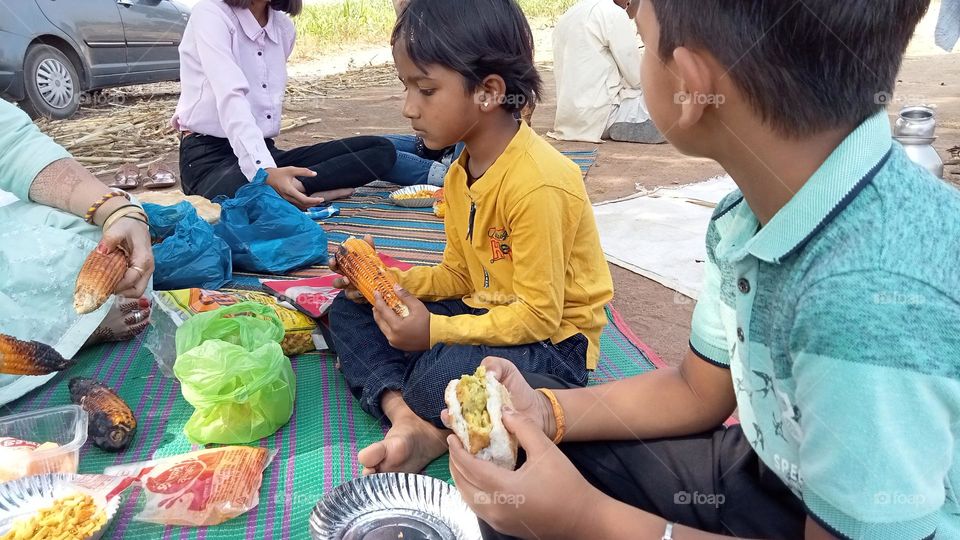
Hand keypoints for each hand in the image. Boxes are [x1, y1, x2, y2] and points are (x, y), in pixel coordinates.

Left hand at [101, 215, 153, 297]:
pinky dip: (122, 288)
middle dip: (121, 293)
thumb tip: (101, 251)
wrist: (135, 224)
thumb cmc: (127, 227)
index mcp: (144, 259)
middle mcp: (147, 269)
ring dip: (121, 292)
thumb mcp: (117, 229)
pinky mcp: (141, 274)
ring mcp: (145, 272)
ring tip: (107, 285)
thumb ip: (109, 239)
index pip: (131, 280)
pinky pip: (133, 286)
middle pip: (137, 291)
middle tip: (105, 288)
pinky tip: (111, 282)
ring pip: (136, 291)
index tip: (101, 285)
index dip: (117, 286)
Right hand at [265, 166, 324, 209]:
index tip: (321, 199)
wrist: (266, 178)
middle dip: (313, 203)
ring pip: (300, 206)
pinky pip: (296, 205)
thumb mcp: (291, 170)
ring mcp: (286, 200)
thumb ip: (303, 171)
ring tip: (316, 201)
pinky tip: (307, 200)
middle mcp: (287, 197)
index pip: (304, 199)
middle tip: (321, 200)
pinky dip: (303, 204)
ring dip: (308, 205)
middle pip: (303, 205)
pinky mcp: (285, 200)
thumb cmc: (279, 173)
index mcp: (289, 190)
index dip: (314, 201)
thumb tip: (315, 174)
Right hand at [329, 235, 375, 302]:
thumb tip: (367, 236)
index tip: (333, 260)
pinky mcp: (358, 299)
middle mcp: (346, 281)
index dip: (332, 263)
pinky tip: (366, 295)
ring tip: (359, 290)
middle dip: (339, 281)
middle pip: (336, 283)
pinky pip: (357, 300)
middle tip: (346, 279)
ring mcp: (351, 291)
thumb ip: (368, 248)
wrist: (381, 282)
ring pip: (346, 293)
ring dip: (351, 291)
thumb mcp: (370, 257)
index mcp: (346, 269)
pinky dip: (361, 297)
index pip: (335, 266)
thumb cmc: (370, 268)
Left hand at [371, 286, 429, 350]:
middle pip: (379, 320)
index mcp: (397, 326)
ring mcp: (394, 342)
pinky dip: (386, 325)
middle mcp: (392, 336)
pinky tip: (388, 319)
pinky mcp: (397, 345)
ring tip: (380, 309)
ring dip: (380, 317)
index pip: (383, 311)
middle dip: (377, 309)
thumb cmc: (427, 322)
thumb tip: (395, 286)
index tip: (376, 292)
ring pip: (382, 328)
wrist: (436, 337)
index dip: (378, 300)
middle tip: (376, 300)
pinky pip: (387, 333)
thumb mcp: (417, 306)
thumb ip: (405, 296)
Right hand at [443, 357, 555, 440]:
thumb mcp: (506, 369)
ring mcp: (482, 432)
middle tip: (450, 416)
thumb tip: (488, 374)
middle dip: (451, 418)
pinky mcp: (493, 445)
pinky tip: (478, 443)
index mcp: (473, 398)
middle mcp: (473, 416)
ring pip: (465, 436)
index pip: (455, 400)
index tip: (451, 402)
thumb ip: (494, 364)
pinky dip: (478, 446)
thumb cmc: (518, 389)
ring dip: (461, 434)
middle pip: (455, 419)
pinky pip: (482, 448)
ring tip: (460, 431)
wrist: (537, 410)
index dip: (451, 401)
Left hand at [447, 409, 600, 538]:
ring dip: (461, 478)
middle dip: (454, 464)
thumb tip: (504, 411)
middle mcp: (495, 509)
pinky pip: (478, 507)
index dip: (457, 451)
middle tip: (455, 445)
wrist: (583, 519)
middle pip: (462, 485)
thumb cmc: (566, 484)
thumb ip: (523, 427)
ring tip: (462, 460)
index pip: (469, 468)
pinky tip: (478, 478)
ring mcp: (498, 521)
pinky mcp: (503, 527)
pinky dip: (472, 491)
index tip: (452, 436)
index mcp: (503, 489)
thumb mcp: (545, 449)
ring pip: (468, 499)